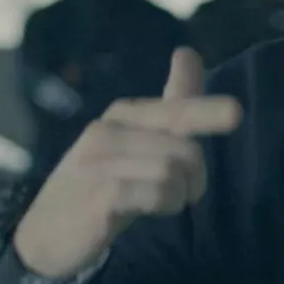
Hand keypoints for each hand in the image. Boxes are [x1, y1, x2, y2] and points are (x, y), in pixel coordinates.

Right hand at [12, 48, 240, 278]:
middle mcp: (109, 130)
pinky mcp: (98, 195)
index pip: (176, 108)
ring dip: (179, 195)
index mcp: (125, 113)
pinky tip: (144, 211)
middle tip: (184, 192)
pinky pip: (156, 195)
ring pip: (173, 171)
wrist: (48, 232)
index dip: (208, 112)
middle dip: (197, 176)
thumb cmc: (105, 181)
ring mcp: (99, 162)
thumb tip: (188, 51)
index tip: (236, 112)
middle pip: (186, 149)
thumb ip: (171, 103)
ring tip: (161, 202)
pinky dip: (163, 206)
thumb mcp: (140, 140)